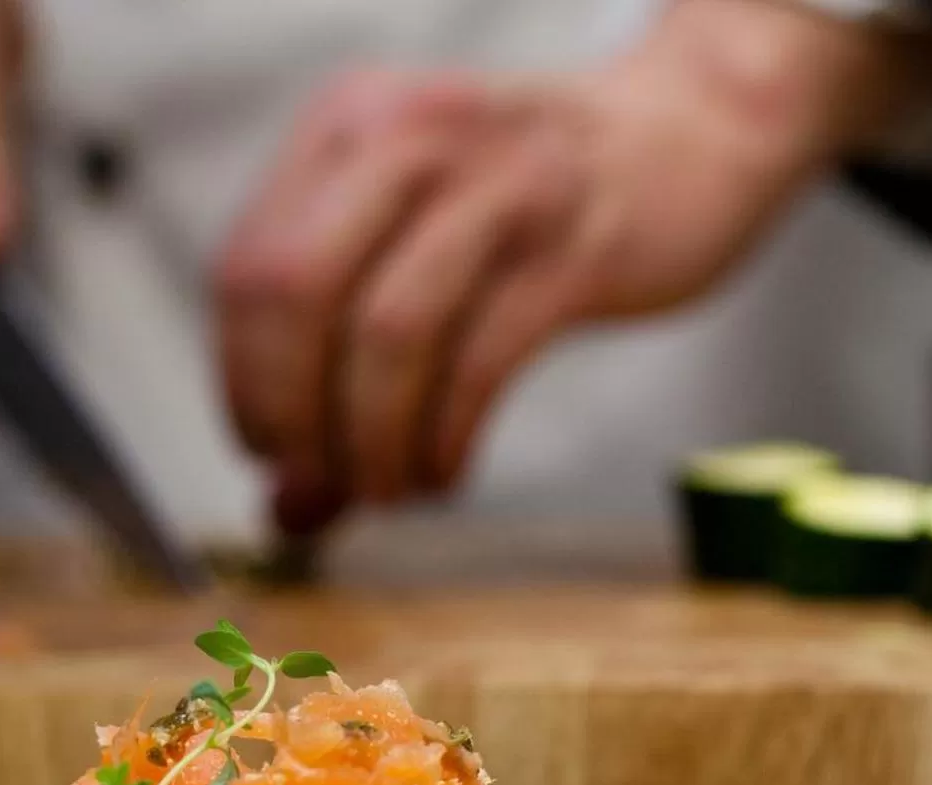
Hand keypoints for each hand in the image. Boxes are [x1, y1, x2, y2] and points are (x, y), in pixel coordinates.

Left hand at [217, 0, 931, 532]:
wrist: (689, 133)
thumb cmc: (527, 203)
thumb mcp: (414, 243)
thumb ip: (335, 363)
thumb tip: (287, 511)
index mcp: (347, 126)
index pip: (244, 269)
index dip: (242, 381)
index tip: (265, 448)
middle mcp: (411, 138)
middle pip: (295, 295)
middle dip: (296, 417)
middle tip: (319, 482)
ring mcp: (498, 186)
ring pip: (387, 337)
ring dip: (372, 443)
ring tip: (389, 488)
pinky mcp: (576, 246)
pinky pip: (479, 364)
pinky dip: (444, 439)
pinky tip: (443, 469)